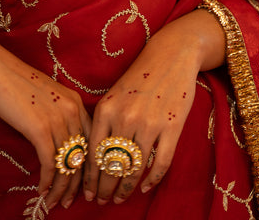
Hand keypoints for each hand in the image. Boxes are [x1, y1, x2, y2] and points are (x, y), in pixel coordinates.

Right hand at [0, 39, 91, 210]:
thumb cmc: (15, 81)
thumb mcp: (46, 96)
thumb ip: (58, 115)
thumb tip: (58, 143)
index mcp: (75, 101)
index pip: (90, 141)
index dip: (88, 166)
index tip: (84, 184)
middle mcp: (71, 110)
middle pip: (82, 155)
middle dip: (77, 183)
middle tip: (71, 200)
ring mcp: (57, 119)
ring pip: (67, 163)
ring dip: (61, 188)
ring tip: (56, 202)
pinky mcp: (40, 128)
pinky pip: (50, 163)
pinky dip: (48, 181)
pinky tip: (42, 190)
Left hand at [83, 10, 224, 205]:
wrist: (170, 56)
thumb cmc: (138, 77)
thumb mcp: (113, 95)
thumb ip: (104, 122)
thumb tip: (93, 158)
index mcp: (106, 108)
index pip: (93, 152)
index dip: (89, 177)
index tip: (87, 193)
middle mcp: (125, 117)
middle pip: (112, 165)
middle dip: (105, 188)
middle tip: (102, 202)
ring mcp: (149, 123)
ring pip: (135, 168)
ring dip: (126, 187)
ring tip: (120, 198)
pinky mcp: (171, 128)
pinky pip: (160, 163)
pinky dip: (152, 179)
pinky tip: (145, 187)